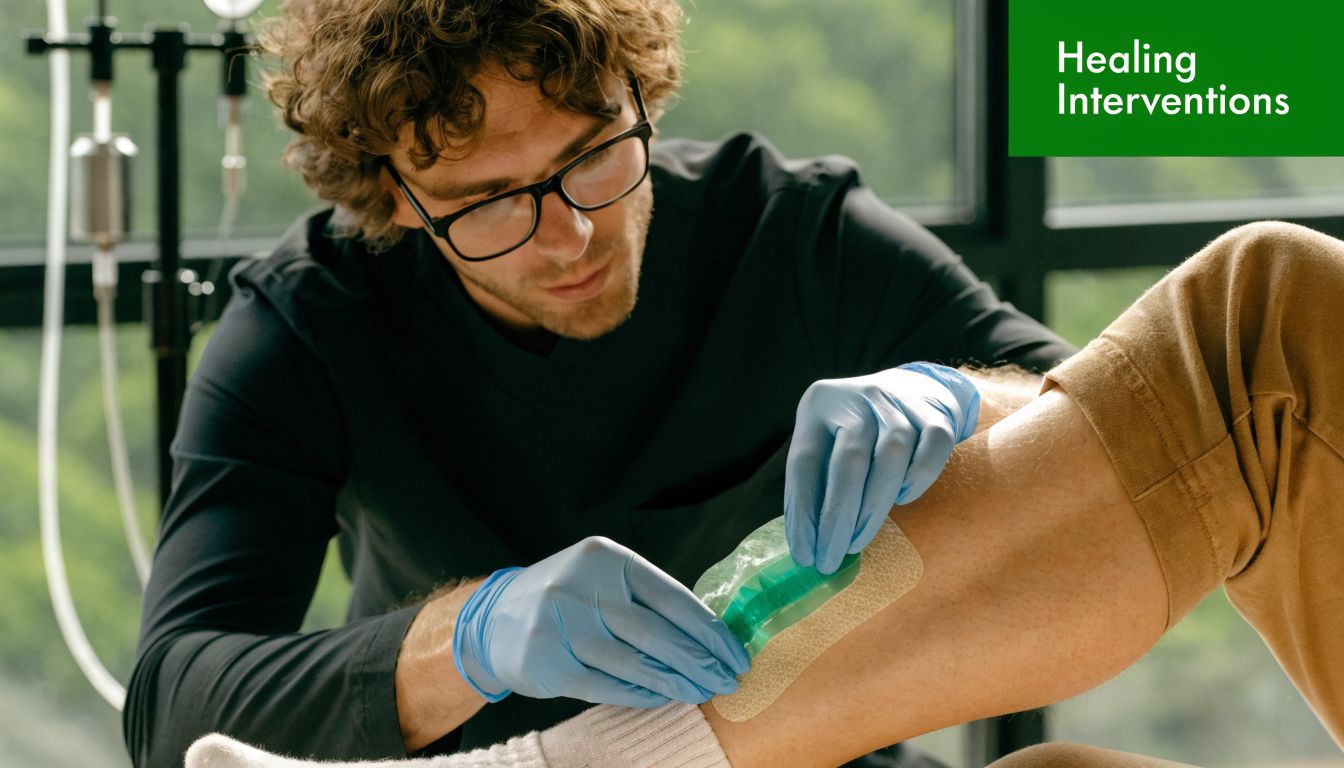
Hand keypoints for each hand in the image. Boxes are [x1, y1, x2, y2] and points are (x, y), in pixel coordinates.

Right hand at [453, 537, 750, 707]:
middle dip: (699, 662)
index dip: (710, 631)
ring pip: (633, 663)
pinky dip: (638, 695)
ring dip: (674, 683)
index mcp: (607, 558)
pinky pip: (604, 685)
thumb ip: (646, 600)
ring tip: (701, 693)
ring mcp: (560, 624)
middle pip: (656, 633)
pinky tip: (661, 698)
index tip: (736, 656)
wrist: (494, 616)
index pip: (672, 598)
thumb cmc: (567, 600)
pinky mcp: (545, 661)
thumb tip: (710, 637)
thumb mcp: (603, 580)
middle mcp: (582, 586)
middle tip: (728, 681)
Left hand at [785, 362, 979, 572]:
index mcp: (818, 404)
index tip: (803, 554)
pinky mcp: (936, 412)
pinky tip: (903, 499)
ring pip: (891, 455)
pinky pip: (932, 448)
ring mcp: (899, 402)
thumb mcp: (826, 440)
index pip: (804, 462)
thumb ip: (816, 480)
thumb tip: (807, 544)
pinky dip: (918, 478)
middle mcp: (857, 397)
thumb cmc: (858, 431)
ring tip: (859, 541)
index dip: (802, 512)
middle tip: (832, 559)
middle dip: (838, 519)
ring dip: (874, 507)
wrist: (913, 387)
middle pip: (849, 461)